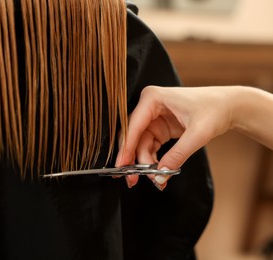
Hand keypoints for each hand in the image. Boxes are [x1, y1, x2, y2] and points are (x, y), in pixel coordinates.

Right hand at [116, 85, 234, 188]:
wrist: (229, 106)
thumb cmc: (215, 110)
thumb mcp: (198, 133)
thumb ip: (178, 155)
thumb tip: (160, 176)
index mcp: (153, 98)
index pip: (133, 126)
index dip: (126, 148)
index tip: (121, 166)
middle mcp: (149, 106)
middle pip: (132, 136)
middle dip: (132, 159)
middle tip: (132, 180)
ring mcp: (153, 117)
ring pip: (139, 144)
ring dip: (144, 163)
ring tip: (155, 179)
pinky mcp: (159, 127)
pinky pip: (149, 146)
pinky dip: (152, 160)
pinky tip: (158, 172)